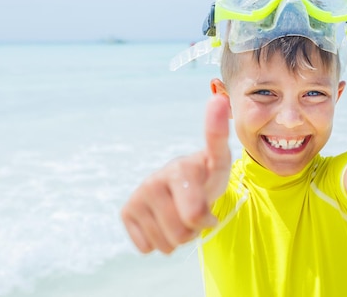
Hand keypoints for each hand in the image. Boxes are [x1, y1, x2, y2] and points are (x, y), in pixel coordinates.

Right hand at [121, 94, 231, 253]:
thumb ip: (220, 146)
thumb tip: (217, 99)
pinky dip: (159, 242)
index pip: (208, 149)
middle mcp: (159, 177)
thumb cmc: (204, 178)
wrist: (180, 187)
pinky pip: (148, 247)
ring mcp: (140, 194)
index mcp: (187, 166)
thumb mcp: (219, 166)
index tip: (219, 100)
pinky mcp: (127, 211)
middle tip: (196, 212)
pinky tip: (162, 220)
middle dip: (195, 229)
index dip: (215, 125)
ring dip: (178, 237)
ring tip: (180, 214)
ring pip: (168, 244)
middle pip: (186, 230)